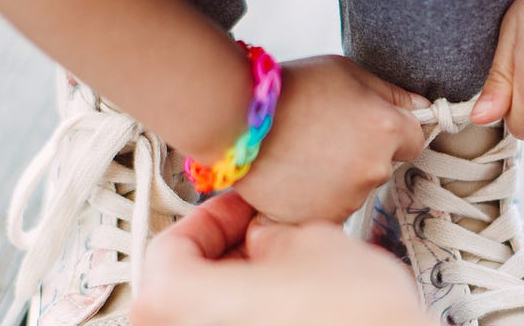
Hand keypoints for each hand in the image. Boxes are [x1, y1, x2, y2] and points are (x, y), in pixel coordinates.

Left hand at [131, 192, 431, 325]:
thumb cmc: (353, 320)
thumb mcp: (313, 243)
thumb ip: (272, 232)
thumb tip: (267, 236)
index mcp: (173, 301)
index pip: (171, 246)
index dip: (214, 216)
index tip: (241, 208)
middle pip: (186, 287)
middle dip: (231, 254)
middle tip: (266, 235)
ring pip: (213, 313)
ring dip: (245, 287)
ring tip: (291, 270)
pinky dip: (259, 315)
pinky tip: (298, 303)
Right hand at [232, 55, 426, 222]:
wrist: (237, 121)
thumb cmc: (289, 91)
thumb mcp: (347, 73)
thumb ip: (390, 94)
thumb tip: (420, 108)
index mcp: (387, 129)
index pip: (416, 138)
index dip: (394, 130)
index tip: (373, 127)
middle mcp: (374, 168)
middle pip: (383, 164)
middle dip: (363, 152)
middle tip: (326, 134)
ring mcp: (348, 198)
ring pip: (355, 189)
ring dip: (339, 177)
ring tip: (305, 153)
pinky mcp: (322, 218)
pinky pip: (330, 208)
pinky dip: (317, 196)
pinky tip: (296, 174)